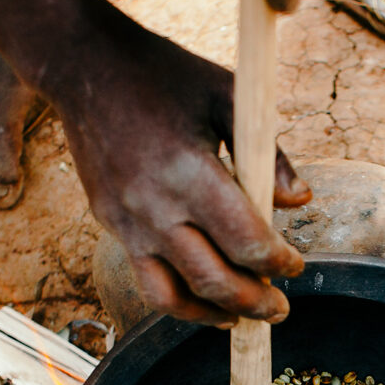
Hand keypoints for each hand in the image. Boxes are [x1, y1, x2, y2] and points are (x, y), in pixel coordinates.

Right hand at [51, 17, 309, 324]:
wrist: (84, 65)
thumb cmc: (166, 75)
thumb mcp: (228, 95)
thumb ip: (269, 154)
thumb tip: (299, 201)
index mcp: (189, 171)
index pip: (245, 241)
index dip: (278, 263)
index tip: (296, 264)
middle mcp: (155, 205)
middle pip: (213, 279)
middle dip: (255, 302)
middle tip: (281, 309)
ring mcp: (127, 221)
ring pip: (173, 296)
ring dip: (215, 314)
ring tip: (244, 318)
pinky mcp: (111, 225)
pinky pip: (147, 280)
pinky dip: (180, 300)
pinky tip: (207, 302)